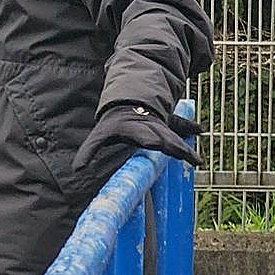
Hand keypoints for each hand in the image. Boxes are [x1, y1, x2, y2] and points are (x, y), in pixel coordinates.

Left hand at [72, 104, 202, 171]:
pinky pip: (179, 137)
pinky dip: (187, 148)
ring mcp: (160, 128)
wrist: (127, 104)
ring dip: (183, 149)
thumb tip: (77, 169)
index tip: (156, 144)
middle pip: (163, 137)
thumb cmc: (112, 123)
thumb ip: (89, 151)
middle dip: (172, 145)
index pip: (142, 134)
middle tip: (183, 154)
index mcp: (132, 127)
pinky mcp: (166, 130)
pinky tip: (197, 160)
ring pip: (173, 138)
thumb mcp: (99, 135)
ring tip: (195, 160)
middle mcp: (149, 126)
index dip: (149, 139)